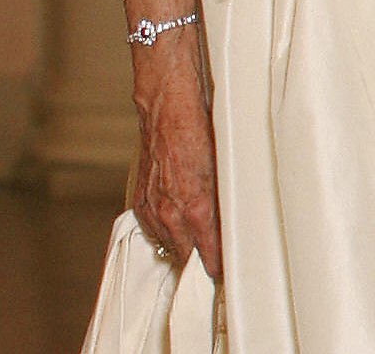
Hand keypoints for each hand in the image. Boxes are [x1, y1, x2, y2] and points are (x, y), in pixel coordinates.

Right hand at [131, 51, 221, 279]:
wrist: (168, 104)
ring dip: (183, 244)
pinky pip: (154, 228)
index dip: (219, 266)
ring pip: (170, 244)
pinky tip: (177, 221)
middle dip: (201, 259)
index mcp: (196, 207)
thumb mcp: (223, 166)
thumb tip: (233, 223)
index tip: (225, 271)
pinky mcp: (141, 199)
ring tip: (197, 240)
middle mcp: (171, 212)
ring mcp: (153, 208)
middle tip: (214, 258)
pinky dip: (165, 228)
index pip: (210, 256)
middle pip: (187, 256)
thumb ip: (224, 201)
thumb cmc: (199, 127)